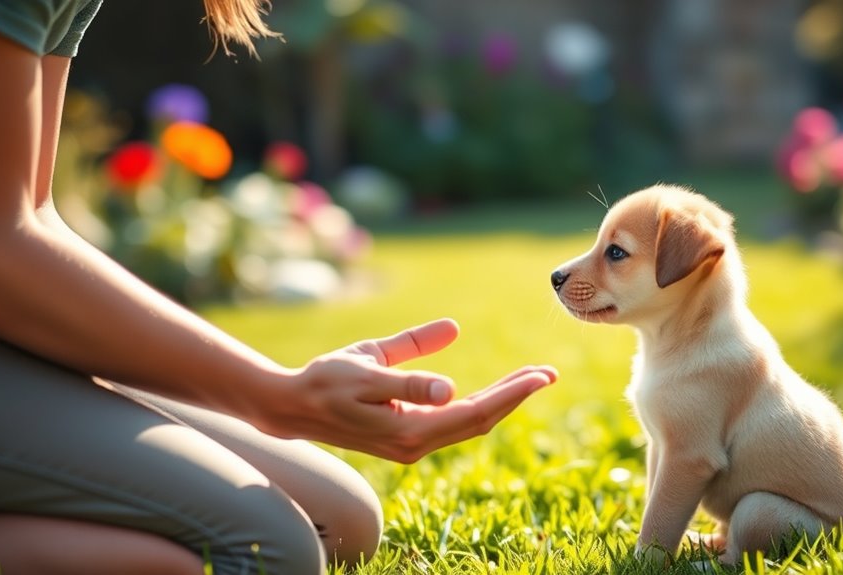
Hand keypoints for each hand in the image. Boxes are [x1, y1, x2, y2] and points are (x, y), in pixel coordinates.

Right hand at [258, 318, 556, 462]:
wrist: (292, 407)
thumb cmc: (326, 380)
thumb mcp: (366, 367)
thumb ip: (409, 373)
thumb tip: (451, 386)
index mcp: (409, 429)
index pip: (475, 413)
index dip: (512, 394)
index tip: (541, 375)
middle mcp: (416, 445)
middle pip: (480, 421)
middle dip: (516, 396)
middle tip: (549, 373)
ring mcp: (412, 445)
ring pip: (470, 424)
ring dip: (503, 401)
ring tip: (531, 378)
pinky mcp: (408, 438)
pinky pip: (455, 424)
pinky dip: (481, 406)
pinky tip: (496, 392)